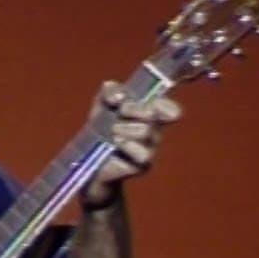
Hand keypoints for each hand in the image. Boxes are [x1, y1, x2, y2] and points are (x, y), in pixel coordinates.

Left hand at [81, 80, 181, 206]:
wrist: (88, 160)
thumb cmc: (100, 129)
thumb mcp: (101, 105)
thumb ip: (110, 92)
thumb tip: (119, 96)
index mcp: (149, 114)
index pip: (170, 109)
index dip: (165, 105)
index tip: (150, 103)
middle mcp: (154, 131)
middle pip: (153, 114)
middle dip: (133, 109)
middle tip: (120, 112)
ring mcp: (150, 149)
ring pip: (146, 131)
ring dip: (124, 128)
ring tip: (113, 133)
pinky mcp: (144, 165)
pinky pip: (143, 153)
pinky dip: (127, 145)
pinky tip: (116, 144)